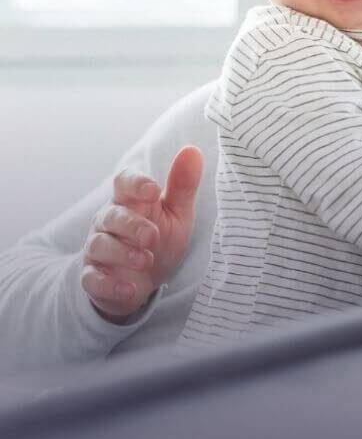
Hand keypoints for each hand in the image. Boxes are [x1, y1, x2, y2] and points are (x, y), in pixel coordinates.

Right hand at [81, 146, 204, 322]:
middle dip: (132, 225)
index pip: (123, 182)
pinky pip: (92, 279)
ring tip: (146, 260)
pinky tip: (130, 289)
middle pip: (111, 215)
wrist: (143, 281)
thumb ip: (183, 184)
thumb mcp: (176, 213)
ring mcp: (98, 250)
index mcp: (130, 202)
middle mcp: (109, 222)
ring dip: (122, 253)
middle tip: (153, 236)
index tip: (153, 190)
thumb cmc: (158, 239)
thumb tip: (193, 150)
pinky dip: (109, 284)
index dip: (135, 183)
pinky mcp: (93, 277)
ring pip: (99, 245)